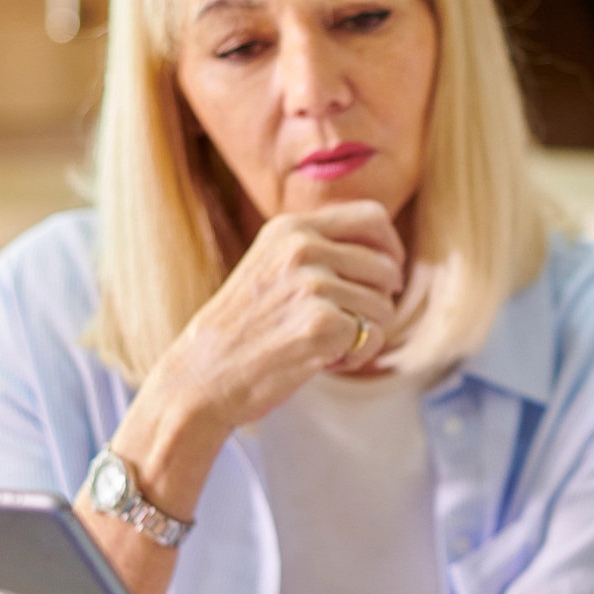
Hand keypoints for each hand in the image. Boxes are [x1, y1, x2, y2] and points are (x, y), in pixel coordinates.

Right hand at [145, 199, 405, 434]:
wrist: (201, 376)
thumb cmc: (244, 329)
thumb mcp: (272, 265)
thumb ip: (321, 249)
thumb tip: (390, 255)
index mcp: (291, 227)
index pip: (373, 217)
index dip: (391, 249)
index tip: (387, 277)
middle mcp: (302, 247)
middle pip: (386, 267)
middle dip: (377, 302)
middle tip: (343, 324)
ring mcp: (312, 284)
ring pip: (383, 307)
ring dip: (362, 334)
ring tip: (321, 344)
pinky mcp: (321, 324)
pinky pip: (372, 338)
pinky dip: (355, 357)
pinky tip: (322, 361)